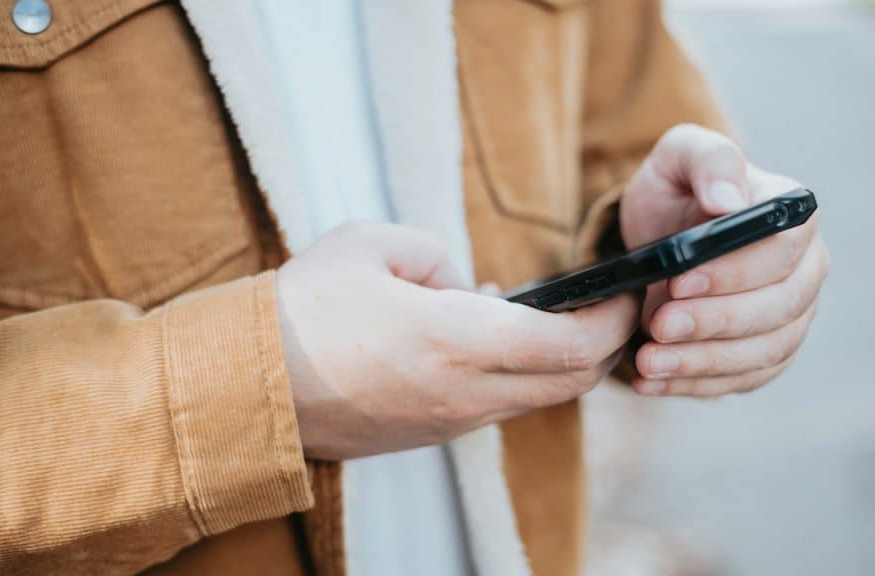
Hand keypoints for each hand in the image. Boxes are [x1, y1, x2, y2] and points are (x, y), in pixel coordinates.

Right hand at [276, 222, 637, 458]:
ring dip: (560, 364)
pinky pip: (498, 408)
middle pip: (570, 382)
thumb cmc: (304, 308)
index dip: (612, 319)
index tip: (625, 292)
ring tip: (552, 318)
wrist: (249, 385)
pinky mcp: (431, 436)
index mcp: (455, 337)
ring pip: (537, 399)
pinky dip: (519, 378)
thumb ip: (438, 257)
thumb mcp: (372, 245)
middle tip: (607, 307)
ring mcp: (449, 422)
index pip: (571, 344)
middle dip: (603, 346)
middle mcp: (464, 392)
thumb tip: (467, 287)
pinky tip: (496, 343)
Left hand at [620, 124, 829, 396]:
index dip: (733, 271)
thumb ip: (708, 162)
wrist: (660, 238)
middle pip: (780, 308)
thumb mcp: (678, 159)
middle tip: (658, 326)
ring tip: (648, 361)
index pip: (782, 250)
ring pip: (764, 352)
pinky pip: (744, 379)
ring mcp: (791, 317)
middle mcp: (805, 270)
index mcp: (793, 218)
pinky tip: (653, 383)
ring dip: (703, 362)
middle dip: (715, 322)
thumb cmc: (676, 192)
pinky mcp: (766, 353)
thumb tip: (728, 200)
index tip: (678, 281)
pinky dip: (697, 385)